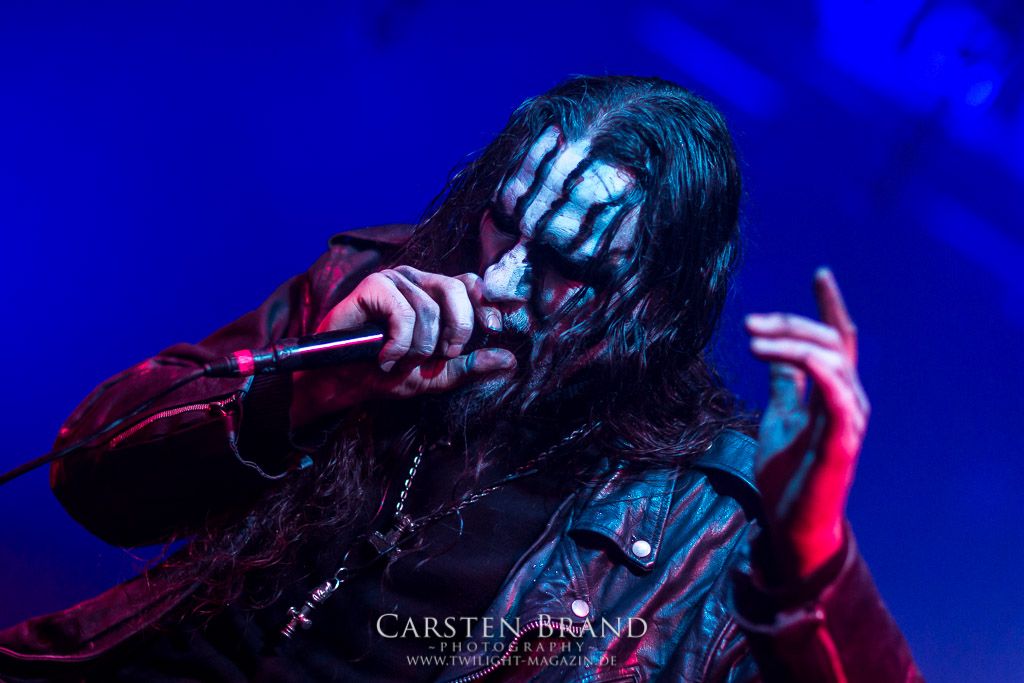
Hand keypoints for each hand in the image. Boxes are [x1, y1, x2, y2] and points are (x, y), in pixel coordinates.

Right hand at [290, 266, 515, 429]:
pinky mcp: (373, 285)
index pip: (472, 284)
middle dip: (456, 329)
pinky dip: (399, 343)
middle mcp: (417, 280)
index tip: (493, 330)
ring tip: (401, 361)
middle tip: (441, 356)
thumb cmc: (386, 374)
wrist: (342, 382)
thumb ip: (470, 366)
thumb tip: (509, 361)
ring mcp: (394, 279)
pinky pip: (404, 312)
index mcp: (435, 293)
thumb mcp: (436, 375)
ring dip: (418, 347)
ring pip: (429, 309)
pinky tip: (386, 357)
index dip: (485, 305)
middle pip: (456, 289)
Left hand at [745, 268, 868, 579]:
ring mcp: (849, 421)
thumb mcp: (780, 417)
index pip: (837, 339)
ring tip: (752, 340)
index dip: (830, 305)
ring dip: (792, 344)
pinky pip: (841, 401)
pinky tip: (802, 359)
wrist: (791, 525)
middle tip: (749, 322)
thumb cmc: (789, 474)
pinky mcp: (843, 444)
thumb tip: (776, 353)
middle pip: (831, 342)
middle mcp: (848, 400)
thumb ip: (785, 386)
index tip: (820, 273)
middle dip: (791, 324)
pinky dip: (824, 374)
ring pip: (833, 362)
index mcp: (833, 393)